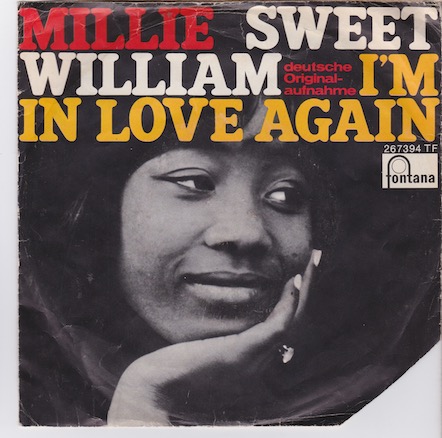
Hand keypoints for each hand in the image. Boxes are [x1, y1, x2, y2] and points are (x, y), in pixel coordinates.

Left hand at [107, 249, 321, 425]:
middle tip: (316, 258)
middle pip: (296, 320)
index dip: (298, 299)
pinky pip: (275, 328)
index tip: (300, 273)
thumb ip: (227, 333)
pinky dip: (288, 305)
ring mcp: (254, 360)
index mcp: (255, 358)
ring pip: (292, 321)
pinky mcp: (241, 354)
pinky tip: (294, 282)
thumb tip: (235, 313)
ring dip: (305, 289)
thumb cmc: (177, 365)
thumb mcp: (209, 344)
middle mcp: (262, 361)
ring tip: (312, 261)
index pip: (286, 324)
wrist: (156, 387)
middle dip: (309, 288)